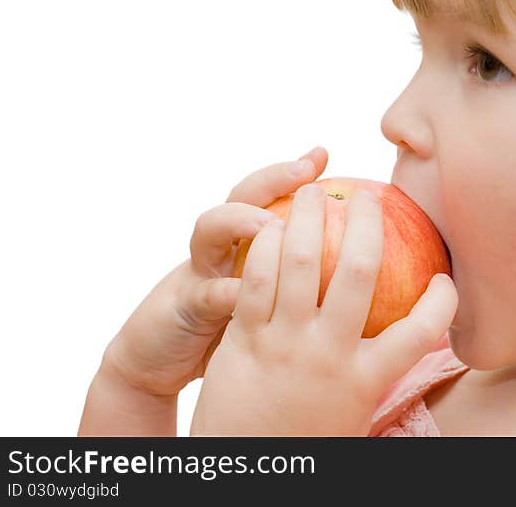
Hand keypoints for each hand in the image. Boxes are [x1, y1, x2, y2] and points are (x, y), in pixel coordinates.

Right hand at [101, 147, 328, 397]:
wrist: (160, 363)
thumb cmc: (229, 331)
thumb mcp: (269, 301)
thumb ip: (303, 282)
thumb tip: (356, 271)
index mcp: (247, 242)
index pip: (271, 195)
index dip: (294, 172)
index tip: (322, 153)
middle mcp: (223, 247)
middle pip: (242, 196)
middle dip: (273, 178)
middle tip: (305, 171)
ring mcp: (199, 270)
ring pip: (211, 229)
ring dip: (240, 219)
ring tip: (270, 223)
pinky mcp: (183, 305)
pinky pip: (206, 293)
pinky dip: (225, 291)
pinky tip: (245, 292)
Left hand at [189, 181, 457, 435]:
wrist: (243, 474)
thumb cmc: (303, 443)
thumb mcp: (351, 414)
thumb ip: (370, 374)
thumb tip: (396, 343)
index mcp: (366, 380)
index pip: (422, 332)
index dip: (443, 300)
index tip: (445, 280)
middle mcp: (329, 356)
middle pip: (360, 272)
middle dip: (367, 223)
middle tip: (368, 195)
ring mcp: (284, 344)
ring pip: (304, 263)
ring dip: (311, 218)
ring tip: (316, 192)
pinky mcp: (244, 338)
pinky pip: (258, 280)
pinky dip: (268, 246)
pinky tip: (273, 228)